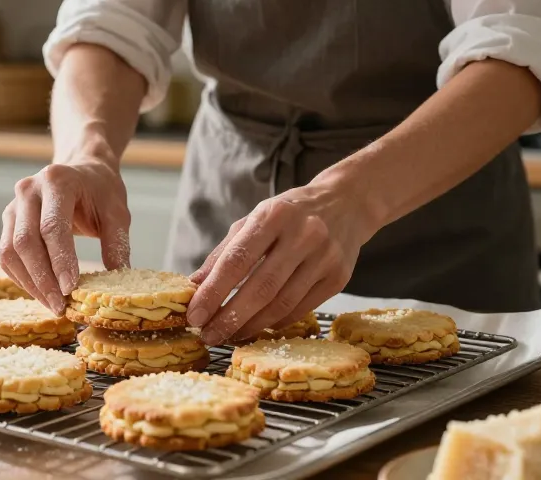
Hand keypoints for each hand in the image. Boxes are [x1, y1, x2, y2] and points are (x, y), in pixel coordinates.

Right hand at [0, 157, 130, 313]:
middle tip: (60, 306)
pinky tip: (42, 293)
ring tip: (52, 304)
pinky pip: (6, 256)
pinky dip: (22, 278)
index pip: (52, 226)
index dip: (60, 260)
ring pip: (10, 252)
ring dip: (30, 283)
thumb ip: (116, 244)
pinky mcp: (8, 221)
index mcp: (57, 181)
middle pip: (25, 241)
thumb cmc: (101, 191)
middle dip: (42, 279)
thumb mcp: (117, 212)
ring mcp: (13, 205)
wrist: (83, 171)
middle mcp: (28, 190)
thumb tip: (117, 281)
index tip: (71, 288)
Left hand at [186, 183, 376, 344]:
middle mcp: (302, 235)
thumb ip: (224, 253)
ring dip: (250, 326)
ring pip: (281, 305)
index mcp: (273, 215)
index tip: (194, 315)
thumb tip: (195, 285)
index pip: (237, 260)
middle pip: (260, 288)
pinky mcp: (338, 278)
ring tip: (228, 335)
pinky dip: (274, 323)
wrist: (345, 204)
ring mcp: (324, 258)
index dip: (213, 292)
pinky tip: (257, 327)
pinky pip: (300, 310)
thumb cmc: (290, 213)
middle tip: (208, 335)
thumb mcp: (253, 220)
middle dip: (229, 317)